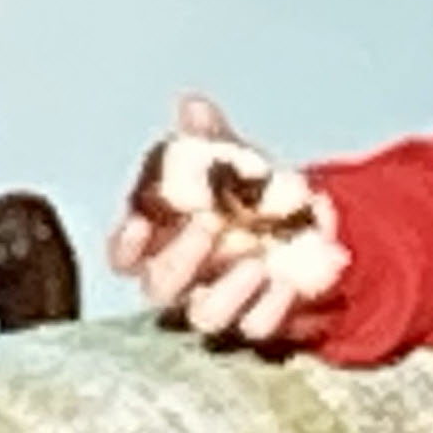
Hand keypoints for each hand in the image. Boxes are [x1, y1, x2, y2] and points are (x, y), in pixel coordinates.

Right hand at [109, 94, 346, 341]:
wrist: (310, 226)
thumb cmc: (247, 196)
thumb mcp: (229, 161)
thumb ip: (206, 139)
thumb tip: (193, 106)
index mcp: (160, 244)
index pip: (123, 255)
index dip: (124, 243)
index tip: (139, 222)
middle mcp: (185, 281)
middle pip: (159, 288)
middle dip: (178, 259)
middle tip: (208, 225)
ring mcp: (222, 303)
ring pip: (205, 317)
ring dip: (227, 290)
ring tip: (257, 260)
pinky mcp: (262, 319)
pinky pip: (258, 326)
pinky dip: (272, 306)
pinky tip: (288, 280)